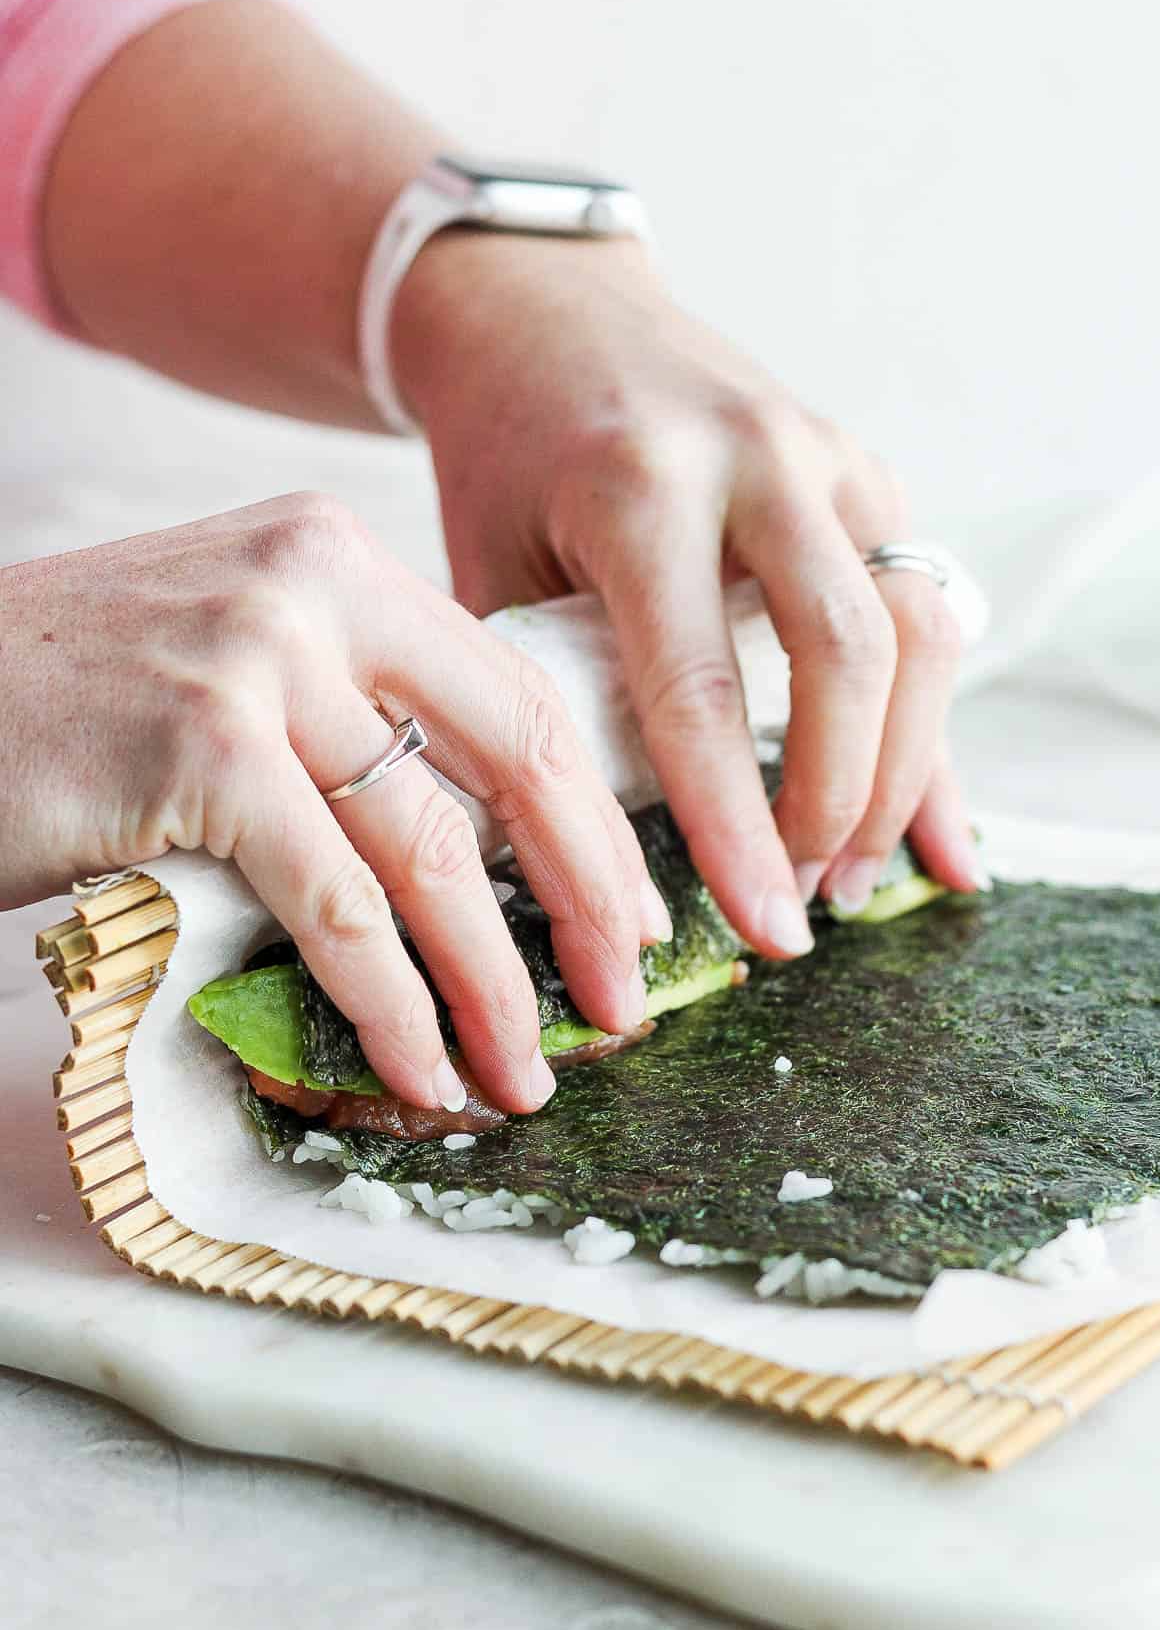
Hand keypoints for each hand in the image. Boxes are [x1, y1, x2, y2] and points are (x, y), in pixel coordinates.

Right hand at [0, 494, 665, 1111]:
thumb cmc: (56, 709)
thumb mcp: (223, 664)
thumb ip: (340, 717)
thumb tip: (470, 852)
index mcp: (335, 558)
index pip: (514, 693)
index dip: (591, 814)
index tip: (633, 906)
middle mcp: (313, 583)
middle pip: (512, 758)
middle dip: (585, 896)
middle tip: (622, 1001)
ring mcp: (257, 656)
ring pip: (429, 850)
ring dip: (491, 983)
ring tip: (518, 1071)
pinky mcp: (201, 744)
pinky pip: (338, 909)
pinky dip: (391, 1006)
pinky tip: (420, 1069)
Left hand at [391, 233, 982, 954]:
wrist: (544, 309)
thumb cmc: (503, 455)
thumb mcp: (495, 570)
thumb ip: (556, 697)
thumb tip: (604, 869)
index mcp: (639, 487)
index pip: (700, 688)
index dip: (736, 826)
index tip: (761, 926)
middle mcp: (756, 459)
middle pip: (848, 655)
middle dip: (840, 801)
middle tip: (809, 903)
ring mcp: (828, 457)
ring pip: (918, 630)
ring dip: (902, 770)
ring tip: (856, 875)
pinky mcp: (865, 472)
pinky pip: (925, 609)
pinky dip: (929, 723)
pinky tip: (937, 823)